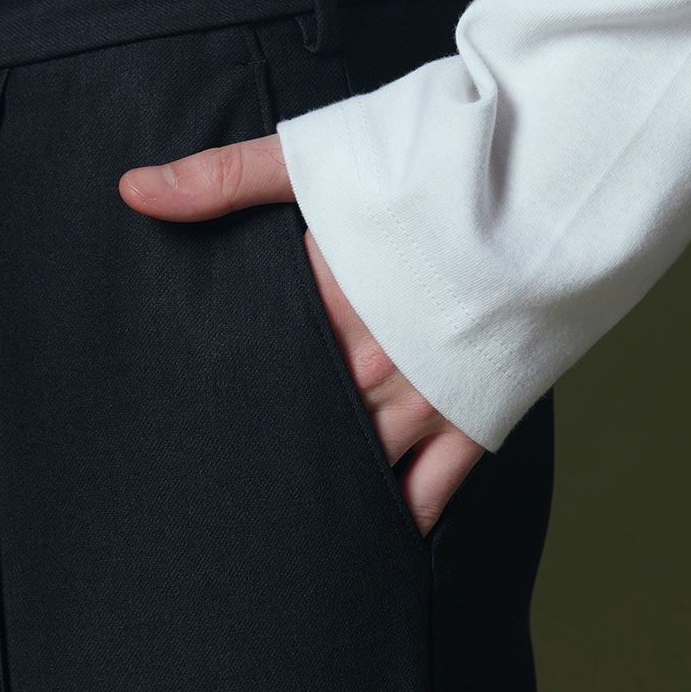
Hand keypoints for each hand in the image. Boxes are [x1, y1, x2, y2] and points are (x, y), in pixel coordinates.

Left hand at [119, 134, 484, 534]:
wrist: (558, 175)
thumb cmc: (442, 159)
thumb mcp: (324, 157)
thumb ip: (226, 178)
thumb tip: (132, 191)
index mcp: (327, 306)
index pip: (259, 369)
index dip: (225, 395)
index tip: (192, 423)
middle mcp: (371, 366)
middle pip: (304, 425)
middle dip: (270, 450)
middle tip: (223, 488)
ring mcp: (429, 397)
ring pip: (361, 465)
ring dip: (327, 488)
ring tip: (283, 527)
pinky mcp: (480, 411)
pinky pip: (436, 487)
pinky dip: (403, 513)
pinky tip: (374, 534)